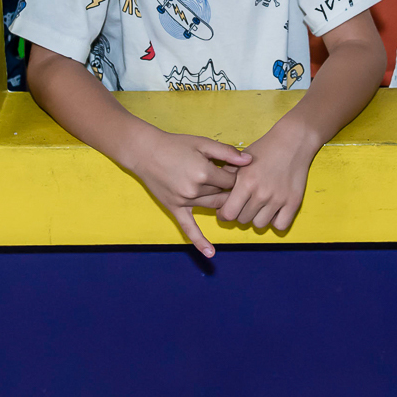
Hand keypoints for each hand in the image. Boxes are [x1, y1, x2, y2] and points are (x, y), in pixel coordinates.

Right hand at [127, 126, 251, 256]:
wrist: (146, 152)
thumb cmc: (176, 145)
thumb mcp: (202, 143)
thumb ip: (227, 152)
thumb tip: (249, 161)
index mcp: (204, 173)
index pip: (232, 181)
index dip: (236, 175)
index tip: (235, 170)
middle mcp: (195, 190)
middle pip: (223, 194)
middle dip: (230, 188)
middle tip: (229, 178)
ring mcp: (184, 202)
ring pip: (213, 206)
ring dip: (221, 202)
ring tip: (226, 195)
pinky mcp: (174, 208)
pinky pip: (188, 228)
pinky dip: (199, 241)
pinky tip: (211, 253)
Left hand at [215, 118, 319, 230]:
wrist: (293, 141)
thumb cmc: (265, 148)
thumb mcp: (242, 160)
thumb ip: (227, 176)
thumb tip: (216, 192)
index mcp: (246, 182)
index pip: (228, 213)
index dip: (224, 214)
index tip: (226, 210)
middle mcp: (261, 193)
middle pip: (243, 220)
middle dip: (240, 213)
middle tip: (244, 204)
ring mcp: (278, 199)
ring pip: (260, 224)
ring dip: (257, 217)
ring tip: (259, 206)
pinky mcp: (293, 202)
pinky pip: (280, 225)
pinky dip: (275, 221)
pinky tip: (273, 210)